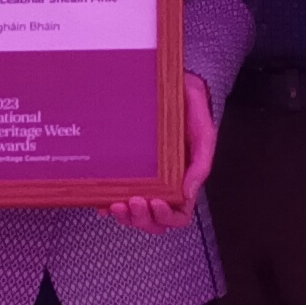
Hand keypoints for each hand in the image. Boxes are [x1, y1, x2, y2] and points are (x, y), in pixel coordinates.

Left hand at [105, 74, 223, 233]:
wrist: (177, 84)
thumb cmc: (192, 110)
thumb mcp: (204, 135)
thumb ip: (200, 164)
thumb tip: (188, 193)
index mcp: (183, 181)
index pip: (178, 214)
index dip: (166, 217)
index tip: (156, 202)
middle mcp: (163, 184)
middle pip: (154, 220)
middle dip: (142, 218)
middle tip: (133, 202)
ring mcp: (144, 177)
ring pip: (134, 212)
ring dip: (125, 215)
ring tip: (116, 204)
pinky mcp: (127, 166)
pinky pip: (116, 192)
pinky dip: (107, 201)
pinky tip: (101, 199)